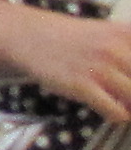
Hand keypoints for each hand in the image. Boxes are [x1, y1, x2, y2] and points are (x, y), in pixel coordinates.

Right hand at [0, 0, 130, 123]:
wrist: (29, 37)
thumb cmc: (70, 38)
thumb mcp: (108, 33)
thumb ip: (128, 48)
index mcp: (126, 34)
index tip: (128, 80)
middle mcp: (117, 49)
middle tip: (126, 97)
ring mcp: (100, 68)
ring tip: (123, 106)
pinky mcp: (82, 85)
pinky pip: (115, 110)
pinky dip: (119, 116)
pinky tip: (113, 112)